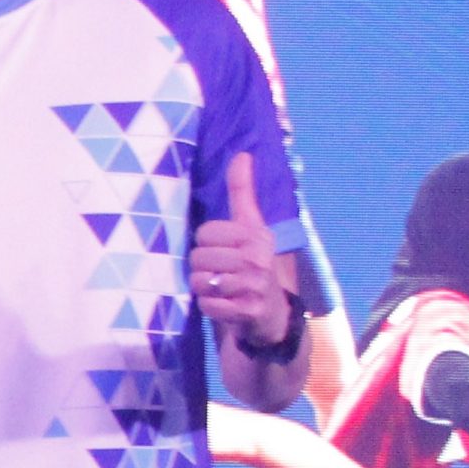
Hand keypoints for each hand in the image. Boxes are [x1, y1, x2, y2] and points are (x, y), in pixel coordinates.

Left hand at [191, 155, 290, 342]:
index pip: (205, 232)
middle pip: (198, 257)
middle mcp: (258, 259)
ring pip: (198, 281)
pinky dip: (209, 306)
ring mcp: (254, 286)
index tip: (223, 249)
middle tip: (220, 272)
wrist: (270, 313)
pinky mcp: (247, 311)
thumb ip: (242, 191)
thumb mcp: (251, 226)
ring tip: (221, 288)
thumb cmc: (252, 263)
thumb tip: (242, 154)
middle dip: (201, 267)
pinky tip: (223, 304)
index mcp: (257, 235)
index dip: (206, 243)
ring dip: (203, 287)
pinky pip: (206, 305)